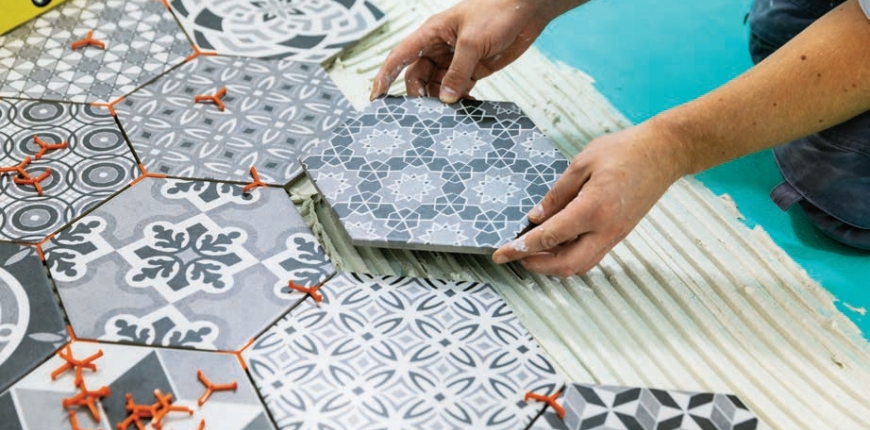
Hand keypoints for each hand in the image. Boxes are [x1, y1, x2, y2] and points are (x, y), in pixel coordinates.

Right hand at [370, 0, 559, 102]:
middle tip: (426, 115)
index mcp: (431, 34)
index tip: (376, 97)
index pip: (400, 57)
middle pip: (417, 77)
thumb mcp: (473, 43)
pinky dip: (459, 100)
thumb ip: (457, 73)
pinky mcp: (473, 69)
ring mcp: (455, 60)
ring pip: (437, 86)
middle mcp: (439, 48)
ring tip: (447, 116)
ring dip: (440, 101)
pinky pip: (458, 88)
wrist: (526, 11)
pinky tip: (465, 109)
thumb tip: (444, 100)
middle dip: (419, 96)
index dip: (385, 76)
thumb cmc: (497, 12)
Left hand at [491, 119, 689, 276]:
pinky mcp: (620, 234)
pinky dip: (569, 257)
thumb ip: (556, 195)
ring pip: (580, 266)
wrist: (663, 152)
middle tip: (515, 256)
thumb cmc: (625, 151)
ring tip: (532, 253)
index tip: (501, 254)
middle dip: (536, 266)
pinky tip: (555, 246)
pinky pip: (591, 256)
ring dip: (553, 266)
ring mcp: (616, 235)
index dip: (520, 248)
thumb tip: (535, 217)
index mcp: (593, 209)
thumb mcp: (581, 164)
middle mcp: (606, 230)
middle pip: (566, 265)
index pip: (549, 238)